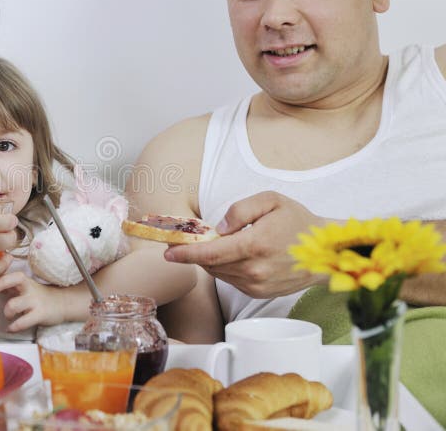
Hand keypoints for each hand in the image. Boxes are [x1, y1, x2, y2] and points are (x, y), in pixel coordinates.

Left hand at [0, 271, 66, 331]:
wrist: (61, 304)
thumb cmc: (35, 296)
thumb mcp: (21, 288)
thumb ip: (3, 286)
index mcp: (22, 280)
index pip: (5, 273)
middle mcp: (28, 287)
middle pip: (15, 278)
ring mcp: (35, 300)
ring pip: (14, 304)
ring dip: (7, 312)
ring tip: (8, 316)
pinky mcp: (40, 314)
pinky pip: (23, 322)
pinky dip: (13, 327)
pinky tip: (11, 328)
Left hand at [164, 191, 327, 297]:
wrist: (326, 252)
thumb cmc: (298, 222)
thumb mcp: (271, 200)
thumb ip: (240, 210)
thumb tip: (218, 229)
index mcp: (255, 246)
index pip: (209, 254)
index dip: (185, 253)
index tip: (168, 252)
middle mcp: (254, 271)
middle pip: (210, 264)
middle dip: (196, 252)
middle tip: (191, 239)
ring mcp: (257, 285)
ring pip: (219, 273)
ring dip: (212, 260)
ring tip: (221, 244)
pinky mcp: (259, 293)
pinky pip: (231, 280)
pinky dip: (226, 268)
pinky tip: (236, 255)